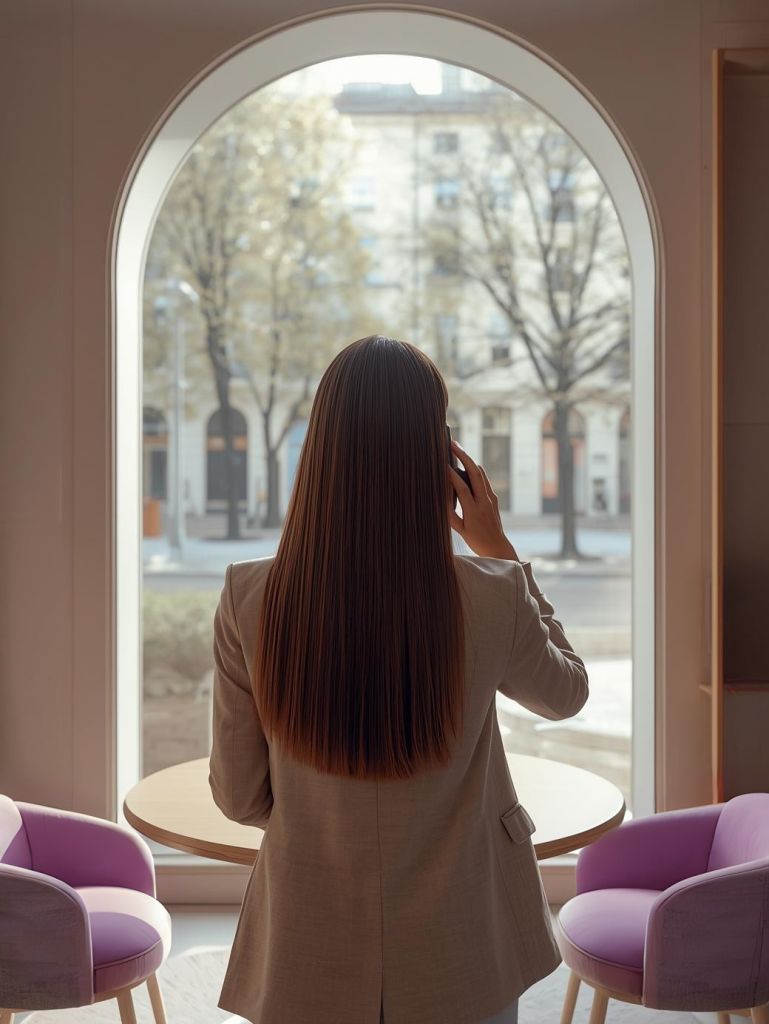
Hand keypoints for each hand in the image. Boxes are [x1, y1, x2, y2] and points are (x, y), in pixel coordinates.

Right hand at [448, 440, 519, 560]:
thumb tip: (439, 498)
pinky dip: (475, 469)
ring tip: (458, 449)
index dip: (452, 475)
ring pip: (481, 473)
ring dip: (470, 459)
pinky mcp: (494, 497)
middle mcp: (484, 501)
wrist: (497, 546)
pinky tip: (467, 464)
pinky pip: (484, 479)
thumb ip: (449, 514)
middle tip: (453, 444)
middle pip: (475, 473)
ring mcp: (491, 498)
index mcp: (473, 511)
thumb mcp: (459, 530)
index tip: (442, 464)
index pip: (462, 488)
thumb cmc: (476, 540)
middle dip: (464, 456)